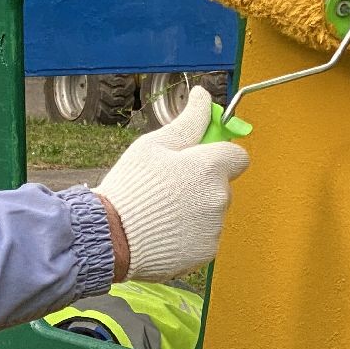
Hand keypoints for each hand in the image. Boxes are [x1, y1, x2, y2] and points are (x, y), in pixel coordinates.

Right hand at [95, 87, 249, 281]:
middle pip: (222, 184)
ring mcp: (215, 227)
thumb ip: (187, 121)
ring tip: (161, 211)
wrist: (112, 237)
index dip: (218, 154)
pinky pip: (204, 236)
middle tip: (167, 187)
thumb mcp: (153, 145)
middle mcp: (220, 197)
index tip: (199, 157)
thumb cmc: (130, 188)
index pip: (237, 155)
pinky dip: (189, 234)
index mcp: (209, 167)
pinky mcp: (207, 251)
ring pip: (212, 211)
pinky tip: (164, 231)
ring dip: (195, 209)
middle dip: (201, 183)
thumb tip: (202, 96)